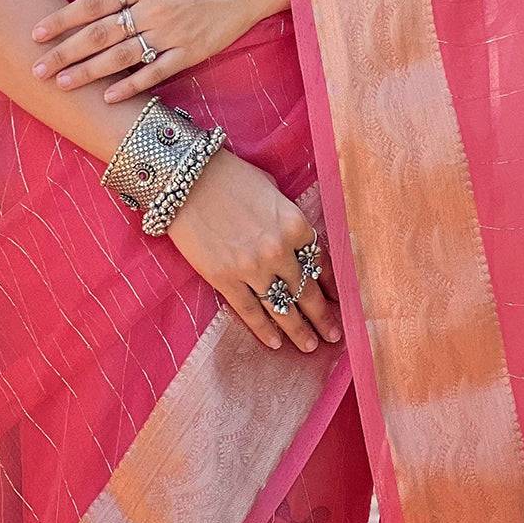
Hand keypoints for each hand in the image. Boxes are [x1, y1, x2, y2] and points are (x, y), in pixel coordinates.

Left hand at [30, 0, 289, 102]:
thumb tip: (100, 2)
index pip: (93, 2)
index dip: (63, 19)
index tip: (36, 33)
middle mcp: (154, 6)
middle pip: (100, 33)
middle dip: (65, 52)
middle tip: (36, 68)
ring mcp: (173, 31)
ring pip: (121, 56)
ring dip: (88, 72)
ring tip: (62, 83)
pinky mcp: (192, 51)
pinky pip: (156, 72)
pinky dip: (131, 85)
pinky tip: (108, 96)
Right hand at [166, 148, 343, 353]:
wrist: (186, 179)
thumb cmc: (229, 176)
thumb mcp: (270, 189)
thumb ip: (285, 215)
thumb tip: (294, 235)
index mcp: (295, 224)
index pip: (320, 262)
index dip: (331, 285)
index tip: (338, 300)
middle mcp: (279, 250)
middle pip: (307, 291)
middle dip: (322, 317)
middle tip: (333, 335)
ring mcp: (252, 268)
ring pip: (283, 308)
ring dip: (299, 330)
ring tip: (310, 346)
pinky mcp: (225, 279)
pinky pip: (251, 312)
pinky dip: (265, 331)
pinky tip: (276, 343)